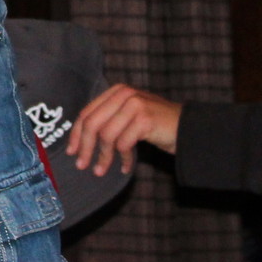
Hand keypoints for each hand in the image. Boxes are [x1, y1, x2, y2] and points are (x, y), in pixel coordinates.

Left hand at [66, 83, 182, 175]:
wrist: (189, 128)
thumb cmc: (156, 125)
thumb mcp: (128, 116)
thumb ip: (108, 119)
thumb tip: (80, 140)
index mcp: (116, 91)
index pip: (87, 112)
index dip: (77, 134)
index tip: (72, 152)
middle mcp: (124, 94)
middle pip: (93, 124)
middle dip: (85, 147)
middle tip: (82, 165)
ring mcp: (135, 105)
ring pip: (106, 136)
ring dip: (104, 157)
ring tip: (102, 170)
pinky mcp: (144, 120)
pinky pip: (124, 144)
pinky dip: (122, 159)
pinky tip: (125, 167)